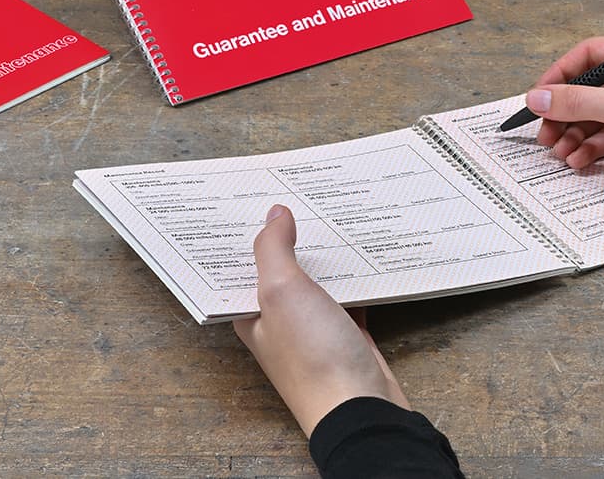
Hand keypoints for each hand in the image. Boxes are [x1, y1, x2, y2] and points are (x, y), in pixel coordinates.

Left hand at [233, 205, 409, 436]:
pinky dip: (354, 276)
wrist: (361, 410)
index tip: (249, 197)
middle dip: (287, 235)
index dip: (244, 233)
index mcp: (251, 314)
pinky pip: (348, 296)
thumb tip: (275, 214)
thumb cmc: (313, 359)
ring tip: (329, 211)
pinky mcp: (347, 335)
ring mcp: (314, 330)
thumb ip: (273, 249)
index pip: (241, 266)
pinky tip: (363, 252)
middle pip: (280, 269)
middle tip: (295, 193)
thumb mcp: (281, 292)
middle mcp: (279, 322)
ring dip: (323, 254)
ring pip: (316, 281)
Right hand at [524, 36, 603, 202]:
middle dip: (564, 114)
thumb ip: (580, 102)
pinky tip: (582, 160)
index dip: (560, 76)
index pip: (589, 55)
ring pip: (598, 117)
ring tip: (562, 153)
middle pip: (590, 90)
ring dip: (576, 135)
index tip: (539, 98)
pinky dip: (594, 148)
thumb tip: (538, 97)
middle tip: (546, 134)